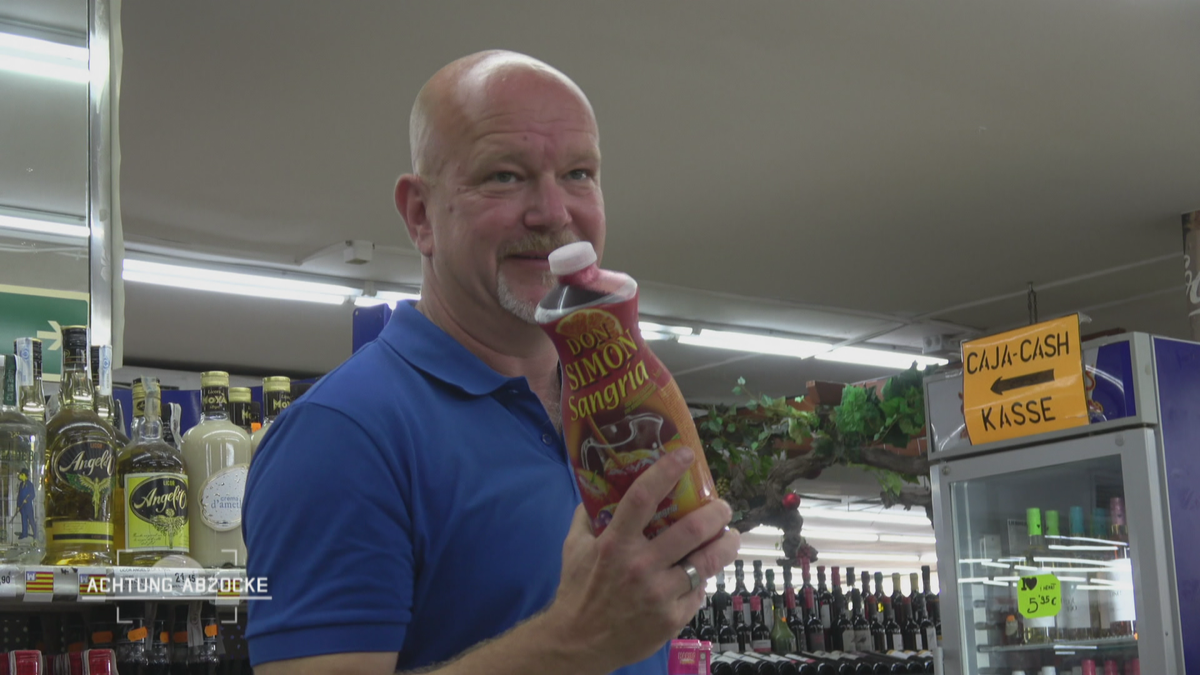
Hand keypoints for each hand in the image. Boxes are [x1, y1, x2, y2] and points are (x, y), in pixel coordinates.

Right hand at [546, 448, 739, 674]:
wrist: (577, 643)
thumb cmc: (577, 591)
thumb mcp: (573, 547)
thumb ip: (587, 516)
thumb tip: (598, 487)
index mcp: (615, 543)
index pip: (644, 497)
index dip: (667, 471)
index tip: (686, 455)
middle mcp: (640, 565)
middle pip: (692, 529)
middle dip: (716, 513)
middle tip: (722, 507)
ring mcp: (660, 593)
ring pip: (707, 562)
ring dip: (726, 544)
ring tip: (731, 536)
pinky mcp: (672, 618)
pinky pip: (697, 591)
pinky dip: (701, 580)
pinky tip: (700, 574)